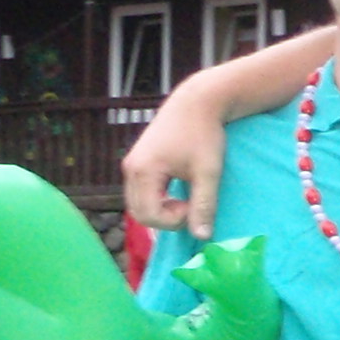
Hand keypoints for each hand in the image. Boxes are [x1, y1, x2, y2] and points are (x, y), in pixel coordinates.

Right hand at [123, 87, 230, 236]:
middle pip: (139, 213)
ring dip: (161, 210)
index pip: (148, 216)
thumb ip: (204, 205)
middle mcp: (130, 169)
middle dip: (166, 219)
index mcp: (143, 171)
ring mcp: (131, 165)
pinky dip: (157, 200)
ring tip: (187, 198)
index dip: (173, 221)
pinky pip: (141, 193)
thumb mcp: (208, 173)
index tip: (194, 206)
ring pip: (138, 204)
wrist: (197, 102)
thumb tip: (202, 237)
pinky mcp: (137, 162)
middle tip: (191, 206)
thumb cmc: (204, 134)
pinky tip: (178, 192)